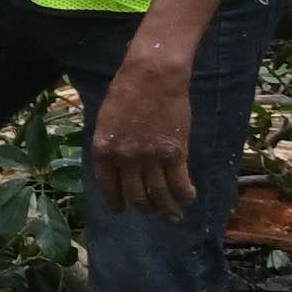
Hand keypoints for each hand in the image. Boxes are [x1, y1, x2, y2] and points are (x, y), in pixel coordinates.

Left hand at [93, 29, 207, 215]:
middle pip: (135, 196)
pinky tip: (188, 198)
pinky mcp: (175, 154)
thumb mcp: (105, 121)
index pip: (108, 187)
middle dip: (143, 208)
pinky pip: (180, 184)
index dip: (115, 202)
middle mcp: (125, 159)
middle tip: (149, 211)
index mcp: (104, 150)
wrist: (152, 77)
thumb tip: (116, 167)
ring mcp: (151, 158)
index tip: (120, 209)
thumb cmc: (126, 92)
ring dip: (166, 209)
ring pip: (159, 195)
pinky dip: (185, 195)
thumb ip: (110, 146)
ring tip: (171, 214)